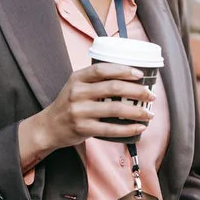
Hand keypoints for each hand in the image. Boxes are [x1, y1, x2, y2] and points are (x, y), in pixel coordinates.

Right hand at [20, 62, 154, 158]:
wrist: (49, 127)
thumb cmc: (69, 104)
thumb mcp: (76, 86)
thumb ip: (96, 81)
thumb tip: (129, 77)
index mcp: (77, 78)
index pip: (102, 69)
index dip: (123, 70)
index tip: (140, 74)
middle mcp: (77, 93)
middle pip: (112, 88)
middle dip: (136, 91)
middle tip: (151, 95)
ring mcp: (79, 111)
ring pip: (114, 109)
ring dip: (136, 111)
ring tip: (149, 113)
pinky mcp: (83, 128)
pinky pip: (110, 129)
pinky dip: (128, 129)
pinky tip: (139, 127)